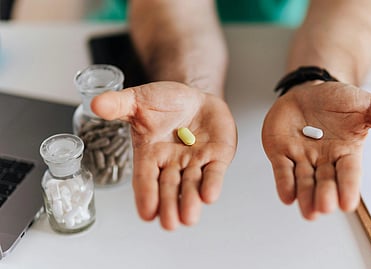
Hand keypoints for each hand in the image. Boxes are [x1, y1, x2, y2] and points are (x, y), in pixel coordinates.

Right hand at [91, 81, 236, 229]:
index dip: (146, 195)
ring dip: (190, 201)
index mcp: (150, 154)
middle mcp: (172, 164)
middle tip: (169, 224)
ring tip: (188, 218)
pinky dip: (212, 184)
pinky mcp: (217, 157)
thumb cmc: (165, 103)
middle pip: (169, 188)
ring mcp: (195, 162)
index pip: (145, 178)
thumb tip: (96, 104)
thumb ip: (119, 104)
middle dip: (169, 206)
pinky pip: (214, 172)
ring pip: (192, 185)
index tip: (147, 213)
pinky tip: (209, 196)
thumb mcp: (139, 101)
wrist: (195, 98)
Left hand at [262, 81, 370, 219]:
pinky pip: (283, 170)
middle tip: (325, 207)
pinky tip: (287, 196)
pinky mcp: (281, 153)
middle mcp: (324, 160)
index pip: (349, 173)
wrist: (309, 90)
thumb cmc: (339, 101)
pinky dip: (284, 183)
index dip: (348, 188)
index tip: (348, 204)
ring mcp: (302, 158)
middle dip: (325, 195)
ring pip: (303, 181)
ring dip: (305, 196)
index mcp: (346, 153)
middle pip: (325, 182)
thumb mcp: (367, 104)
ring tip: (309, 212)